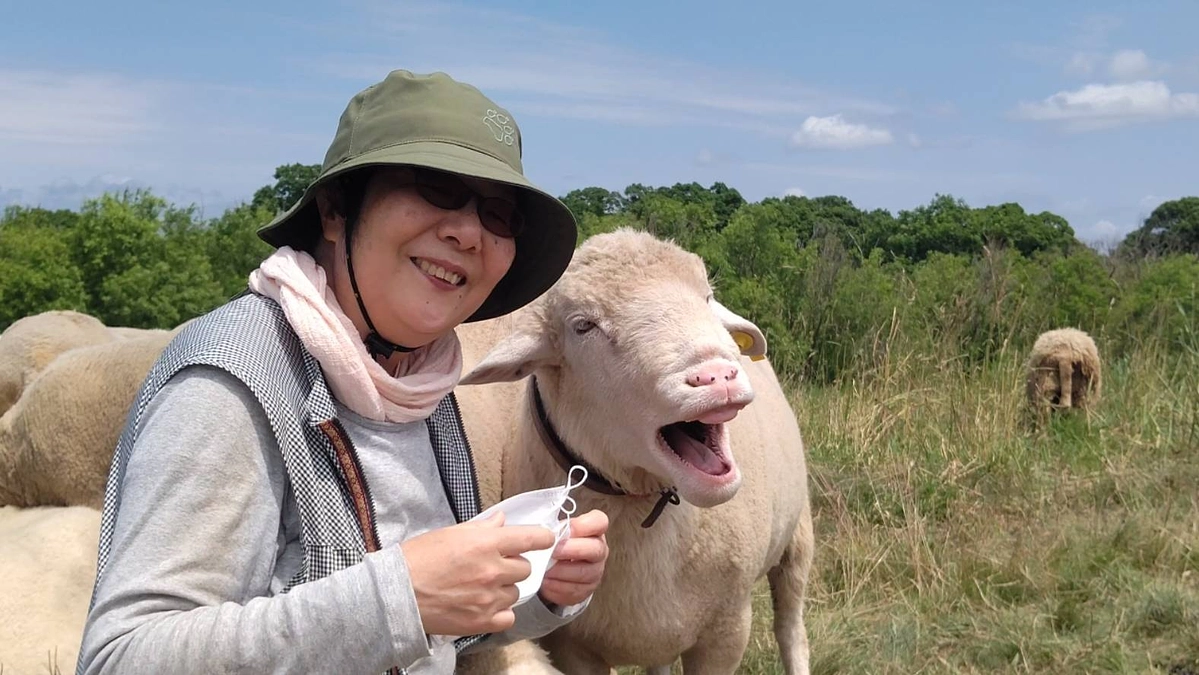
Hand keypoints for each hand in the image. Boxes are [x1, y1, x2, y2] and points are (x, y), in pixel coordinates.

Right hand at [400, 512, 555, 636]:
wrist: (396, 593)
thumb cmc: (418, 558)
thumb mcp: (450, 533)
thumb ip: (482, 528)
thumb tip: (502, 521)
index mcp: (486, 543)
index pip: (532, 538)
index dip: (542, 538)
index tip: (544, 539)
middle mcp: (493, 571)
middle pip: (524, 568)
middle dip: (512, 566)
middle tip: (492, 566)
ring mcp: (489, 598)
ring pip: (515, 593)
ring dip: (504, 589)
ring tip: (481, 587)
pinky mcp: (482, 621)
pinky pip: (508, 616)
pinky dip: (500, 612)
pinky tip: (484, 605)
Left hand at [538, 509, 609, 607]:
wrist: (559, 566)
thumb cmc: (559, 544)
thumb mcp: (559, 530)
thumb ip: (557, 528)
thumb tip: (544, 533)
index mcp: (594, 530)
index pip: (599, 522)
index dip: (585, 525)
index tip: (569, 529)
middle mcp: (599, 551)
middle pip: (595, 549)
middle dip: (572, 550)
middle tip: (554, 551)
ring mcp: (595, 572)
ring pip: (584, 573)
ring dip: (561, 572)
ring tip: (545, 570)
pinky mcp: (585, 590)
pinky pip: (574, 590)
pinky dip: (557, 587)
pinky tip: (546, 582)